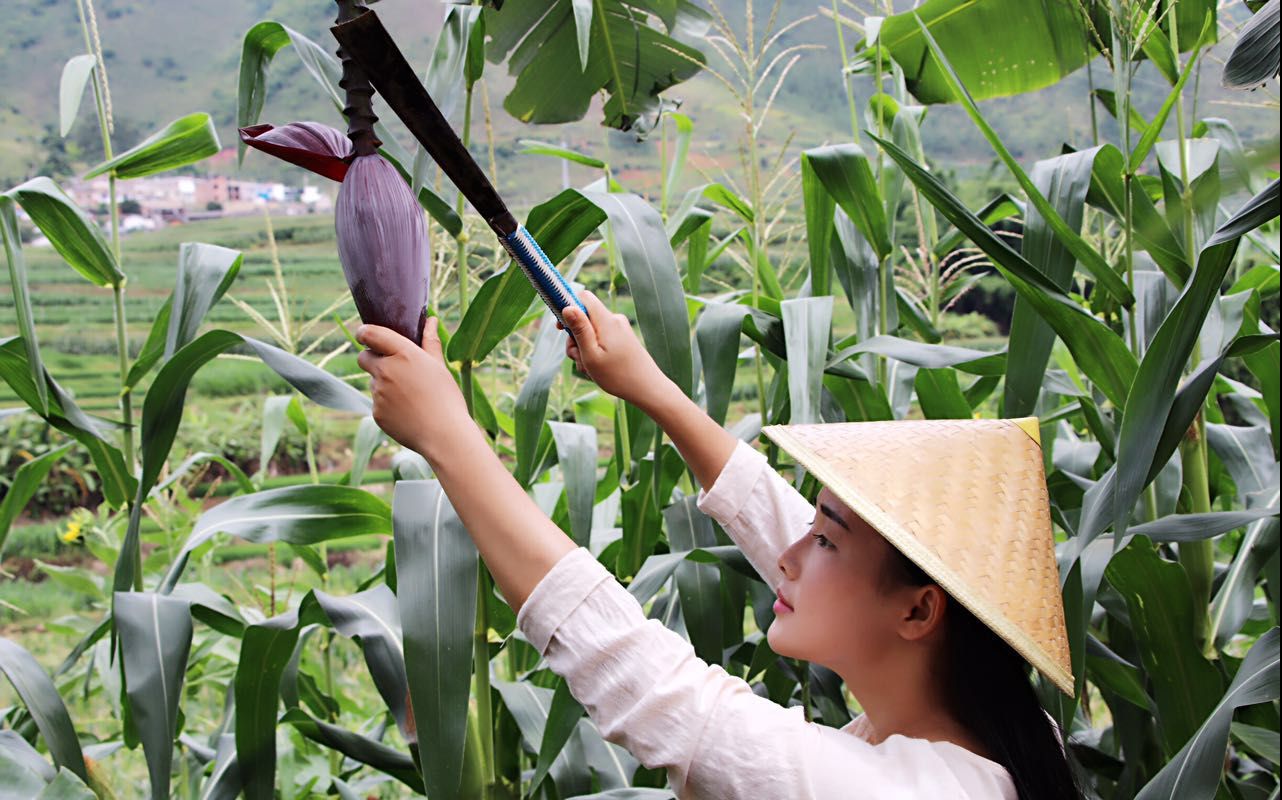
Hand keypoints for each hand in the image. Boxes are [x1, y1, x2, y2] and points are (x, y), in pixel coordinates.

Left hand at [356, 319, 474, 458]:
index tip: (367, 336)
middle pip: (363, 357)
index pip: (369, 334)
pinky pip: (377, 403)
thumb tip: (430, 319)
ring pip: (372, 382)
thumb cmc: (446, 398)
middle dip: (372, 359)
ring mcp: (378, 393)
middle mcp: (386, 370)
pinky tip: (407, 412)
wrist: (444, 436)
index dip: (365, 333)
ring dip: (384, 384)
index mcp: (403, 353)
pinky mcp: (376, 413)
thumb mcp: (439, 366)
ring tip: (410, 397)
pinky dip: (388, 405)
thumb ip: (429, 341)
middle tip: (392, 367)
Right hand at [560, 290, 673, 410]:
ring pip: (592, 332)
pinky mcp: (623, 338)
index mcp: (606, 321)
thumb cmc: (618, 375)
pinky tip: (598, 369)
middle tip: (578, 358)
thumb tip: (567, 307)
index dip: (568, 307)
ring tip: (590, 369)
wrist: (648, 389)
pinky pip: (602, 340)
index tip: (561, 328)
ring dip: (584, 350)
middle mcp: (614, 320)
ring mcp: (620, 329)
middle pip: (585, 318)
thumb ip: (579, 329)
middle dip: (575, 338)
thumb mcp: (591, 354)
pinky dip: (595, 353)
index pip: (584, 297)